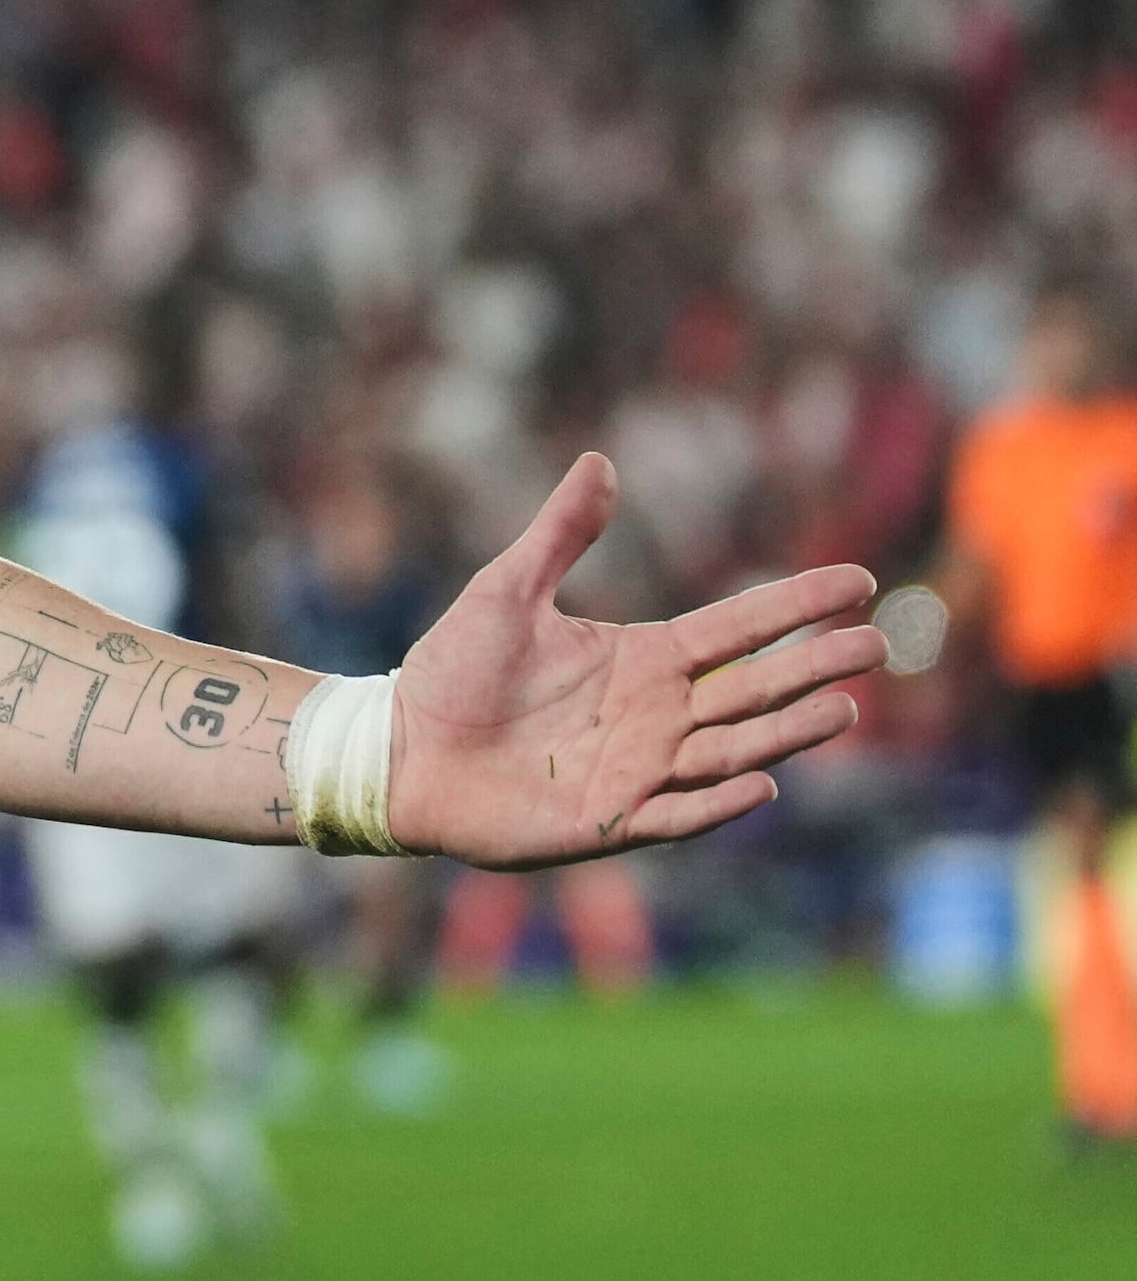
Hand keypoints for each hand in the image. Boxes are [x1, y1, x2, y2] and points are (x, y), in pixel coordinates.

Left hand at [386, 455, 884, 867]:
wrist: (401, 750)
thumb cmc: (453, 671)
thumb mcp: (506, 589)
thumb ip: (560, 533)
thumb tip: (599, 462)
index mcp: (643, 659)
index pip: (738, 627)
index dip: (797, 606)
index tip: (860, 582)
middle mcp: (657, 714)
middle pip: (755, 688)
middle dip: (816, 667)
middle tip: (879, 645)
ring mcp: (640, 769)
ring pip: (733, 748)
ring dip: (789, 731)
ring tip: (846, 706)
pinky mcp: (610, 819)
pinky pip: (678, 813)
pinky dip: (719, 802)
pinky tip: (762, 782)